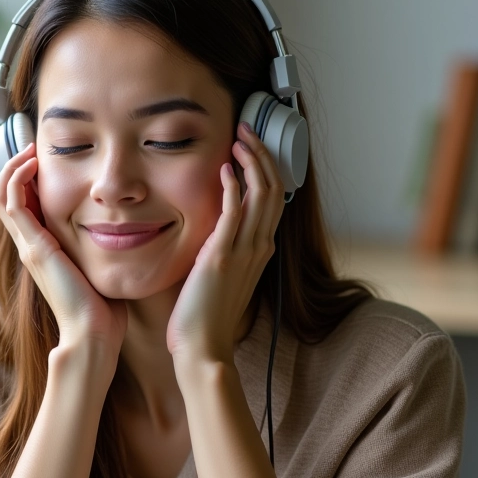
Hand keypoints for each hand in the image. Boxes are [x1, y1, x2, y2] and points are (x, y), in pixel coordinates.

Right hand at [0, 142, 126, 364]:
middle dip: (16, 167)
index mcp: (42, 248)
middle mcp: (29, 245)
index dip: (27, 178)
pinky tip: (33, 163)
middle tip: (33, 146)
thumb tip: (122, 229)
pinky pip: (12, 202)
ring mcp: (27, 245)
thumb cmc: (102, 307)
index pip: (23, 205)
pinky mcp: (33, 246)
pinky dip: (17, 177)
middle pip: (6, 196)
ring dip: (13, 167)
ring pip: (2, 195)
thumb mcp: (97, 266)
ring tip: (31, 149)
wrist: (93, 333)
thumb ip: (98, 247)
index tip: (44, 157)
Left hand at [166, 121, 284, 365]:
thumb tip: (215, 230)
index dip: (266, 168)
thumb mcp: (223, 276)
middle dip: (262, 154)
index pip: (274, 199)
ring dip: (252, 161)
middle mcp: (259, 247)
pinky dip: (233, 185)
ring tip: (239, 138)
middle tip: (247, 130)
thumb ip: (225, 250)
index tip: (250, 146)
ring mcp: (245, 251)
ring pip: (262, 193)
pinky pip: (235, 210)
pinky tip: (225, 167)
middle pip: (274, 188)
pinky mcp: (223, 255)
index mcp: (260, 251)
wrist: (203, 348)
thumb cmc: (206, 317)